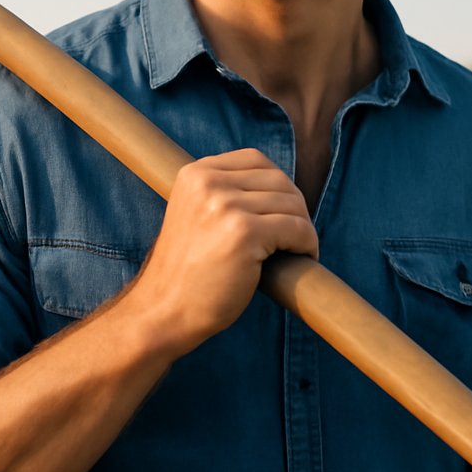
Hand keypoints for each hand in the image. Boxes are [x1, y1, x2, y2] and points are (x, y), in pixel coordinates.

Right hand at [125, 147, 317, 356]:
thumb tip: (281, 188)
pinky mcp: (244, 232)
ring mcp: (225, 205)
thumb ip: (224, 194)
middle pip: (278, 180)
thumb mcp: (195, 214)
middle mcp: (208, 182)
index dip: (276, 185)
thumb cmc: (186, 271)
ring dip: (304, 228)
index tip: (280, 212)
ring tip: (299, 249)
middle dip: (295, 208)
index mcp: (194, 173)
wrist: (164, 310)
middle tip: (295, 236)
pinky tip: (303, 258)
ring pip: (292, 204)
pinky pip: (297, 229)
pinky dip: (307, 244)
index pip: (255, 160)